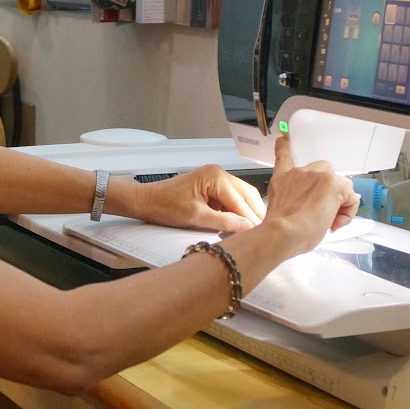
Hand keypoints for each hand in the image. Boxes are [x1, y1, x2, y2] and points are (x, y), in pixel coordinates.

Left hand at [130, 164, 266, 233]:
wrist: (146, 201)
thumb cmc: (164, 205)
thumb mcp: (196, 217)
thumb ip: (223, 222)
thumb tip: (246, 227)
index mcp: (216, 176)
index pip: (241, 200)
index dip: (251, 219)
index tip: (261, 234)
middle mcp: (219, 174)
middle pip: (247, 195)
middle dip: (254, 214)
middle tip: (263, 233)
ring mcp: (216, 180)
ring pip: (240, 198)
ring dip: (245, 213)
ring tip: (252, 232)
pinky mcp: (212, 188)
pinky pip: (230, 200)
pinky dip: (235, 212)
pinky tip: (238, 226)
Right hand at [261, 132, 358, 255]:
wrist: (282, 234)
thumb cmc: (279, 230)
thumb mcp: (278, 209)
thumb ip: (292, 202)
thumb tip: (309, 210)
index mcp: (283, 178)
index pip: (283, 155)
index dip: (284, 146)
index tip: (283, 139)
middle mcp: (300, 173)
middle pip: (324, 172)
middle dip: (327, 190)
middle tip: (321, 213)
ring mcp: (318, 176)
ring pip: (340, 185)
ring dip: (339, 203)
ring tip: (328, 222)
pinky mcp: (334, 185)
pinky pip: (351, 196)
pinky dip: (348, 211)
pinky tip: (336, 222)